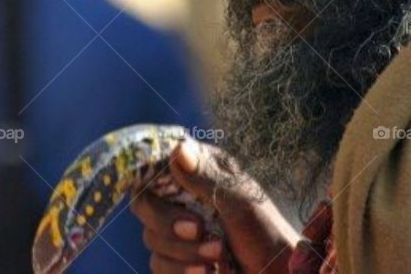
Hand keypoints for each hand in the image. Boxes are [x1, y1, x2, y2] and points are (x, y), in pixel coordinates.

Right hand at [130, 140, 298, 273]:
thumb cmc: (266, 233)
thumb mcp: (240, 202)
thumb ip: (206, 178)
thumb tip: (177, 149)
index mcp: (197, 173)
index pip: (154, 167)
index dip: (151, 182)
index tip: (174, 198)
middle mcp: (183, 198)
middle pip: (145, 206)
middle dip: (170, 225)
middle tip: (200, 231)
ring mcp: (178, 231)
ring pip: (152, 240)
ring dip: (185, 253)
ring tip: (219, 257)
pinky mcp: (177, 261)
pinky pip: (159, 266)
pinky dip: (183, 272)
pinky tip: (210, 273)